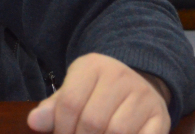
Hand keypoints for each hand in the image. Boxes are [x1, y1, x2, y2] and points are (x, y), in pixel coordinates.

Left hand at [27, 53, 169, 133]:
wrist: (140, 80)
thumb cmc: (97, 90)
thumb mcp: (74, 89)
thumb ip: (53, 108)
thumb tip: (34, 122)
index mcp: (92, 66)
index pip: (69, 103)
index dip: (61, 128)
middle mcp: (120, 77)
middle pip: (92, 121)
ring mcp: (143, 96)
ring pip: (117, 132)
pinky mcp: (161, 117)